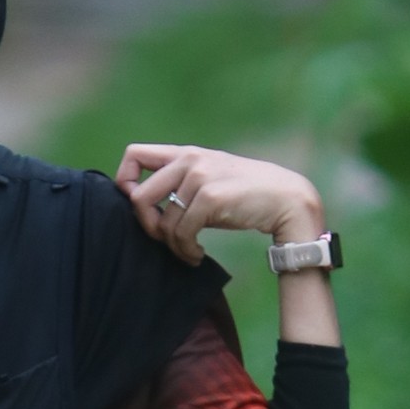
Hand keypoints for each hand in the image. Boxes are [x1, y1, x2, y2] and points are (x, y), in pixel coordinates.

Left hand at [115, 142, 324, 266]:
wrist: (285, 199)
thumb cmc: (243, 197)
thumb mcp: (207, 181)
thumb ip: (179, 184)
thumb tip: (143, 209)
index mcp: (184, 153)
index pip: (133, 155)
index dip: (124, 184)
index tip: (141, 209)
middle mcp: (189, 160)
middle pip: (137, 197)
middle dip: (146, 226)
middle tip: (164, 240)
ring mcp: (199, 177)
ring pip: (161, 222)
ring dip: (172, 246)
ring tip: (189, 252)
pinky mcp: (210, 198)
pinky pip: (181, 234)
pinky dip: (186, 252)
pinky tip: (198, 255)